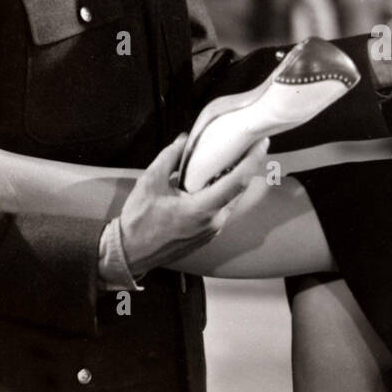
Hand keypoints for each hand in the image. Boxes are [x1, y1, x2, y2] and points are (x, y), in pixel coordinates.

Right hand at [117, 134, 269, 275]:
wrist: (130, 253)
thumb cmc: (139, 219)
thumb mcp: (150, 181)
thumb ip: (169, 157)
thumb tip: (185, 139)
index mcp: (202, 210)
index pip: (237, 182)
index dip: (252, 160)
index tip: (260, 143)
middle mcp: (213, 223)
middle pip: (239, 190)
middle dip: (245, 166)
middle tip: (247, 144)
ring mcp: (212, 232)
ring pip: (231, 200)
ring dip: (232, 180)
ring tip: (232, 158)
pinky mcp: (208, 235)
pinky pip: (222, 210)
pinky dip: (222, 193)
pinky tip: (215, 180)